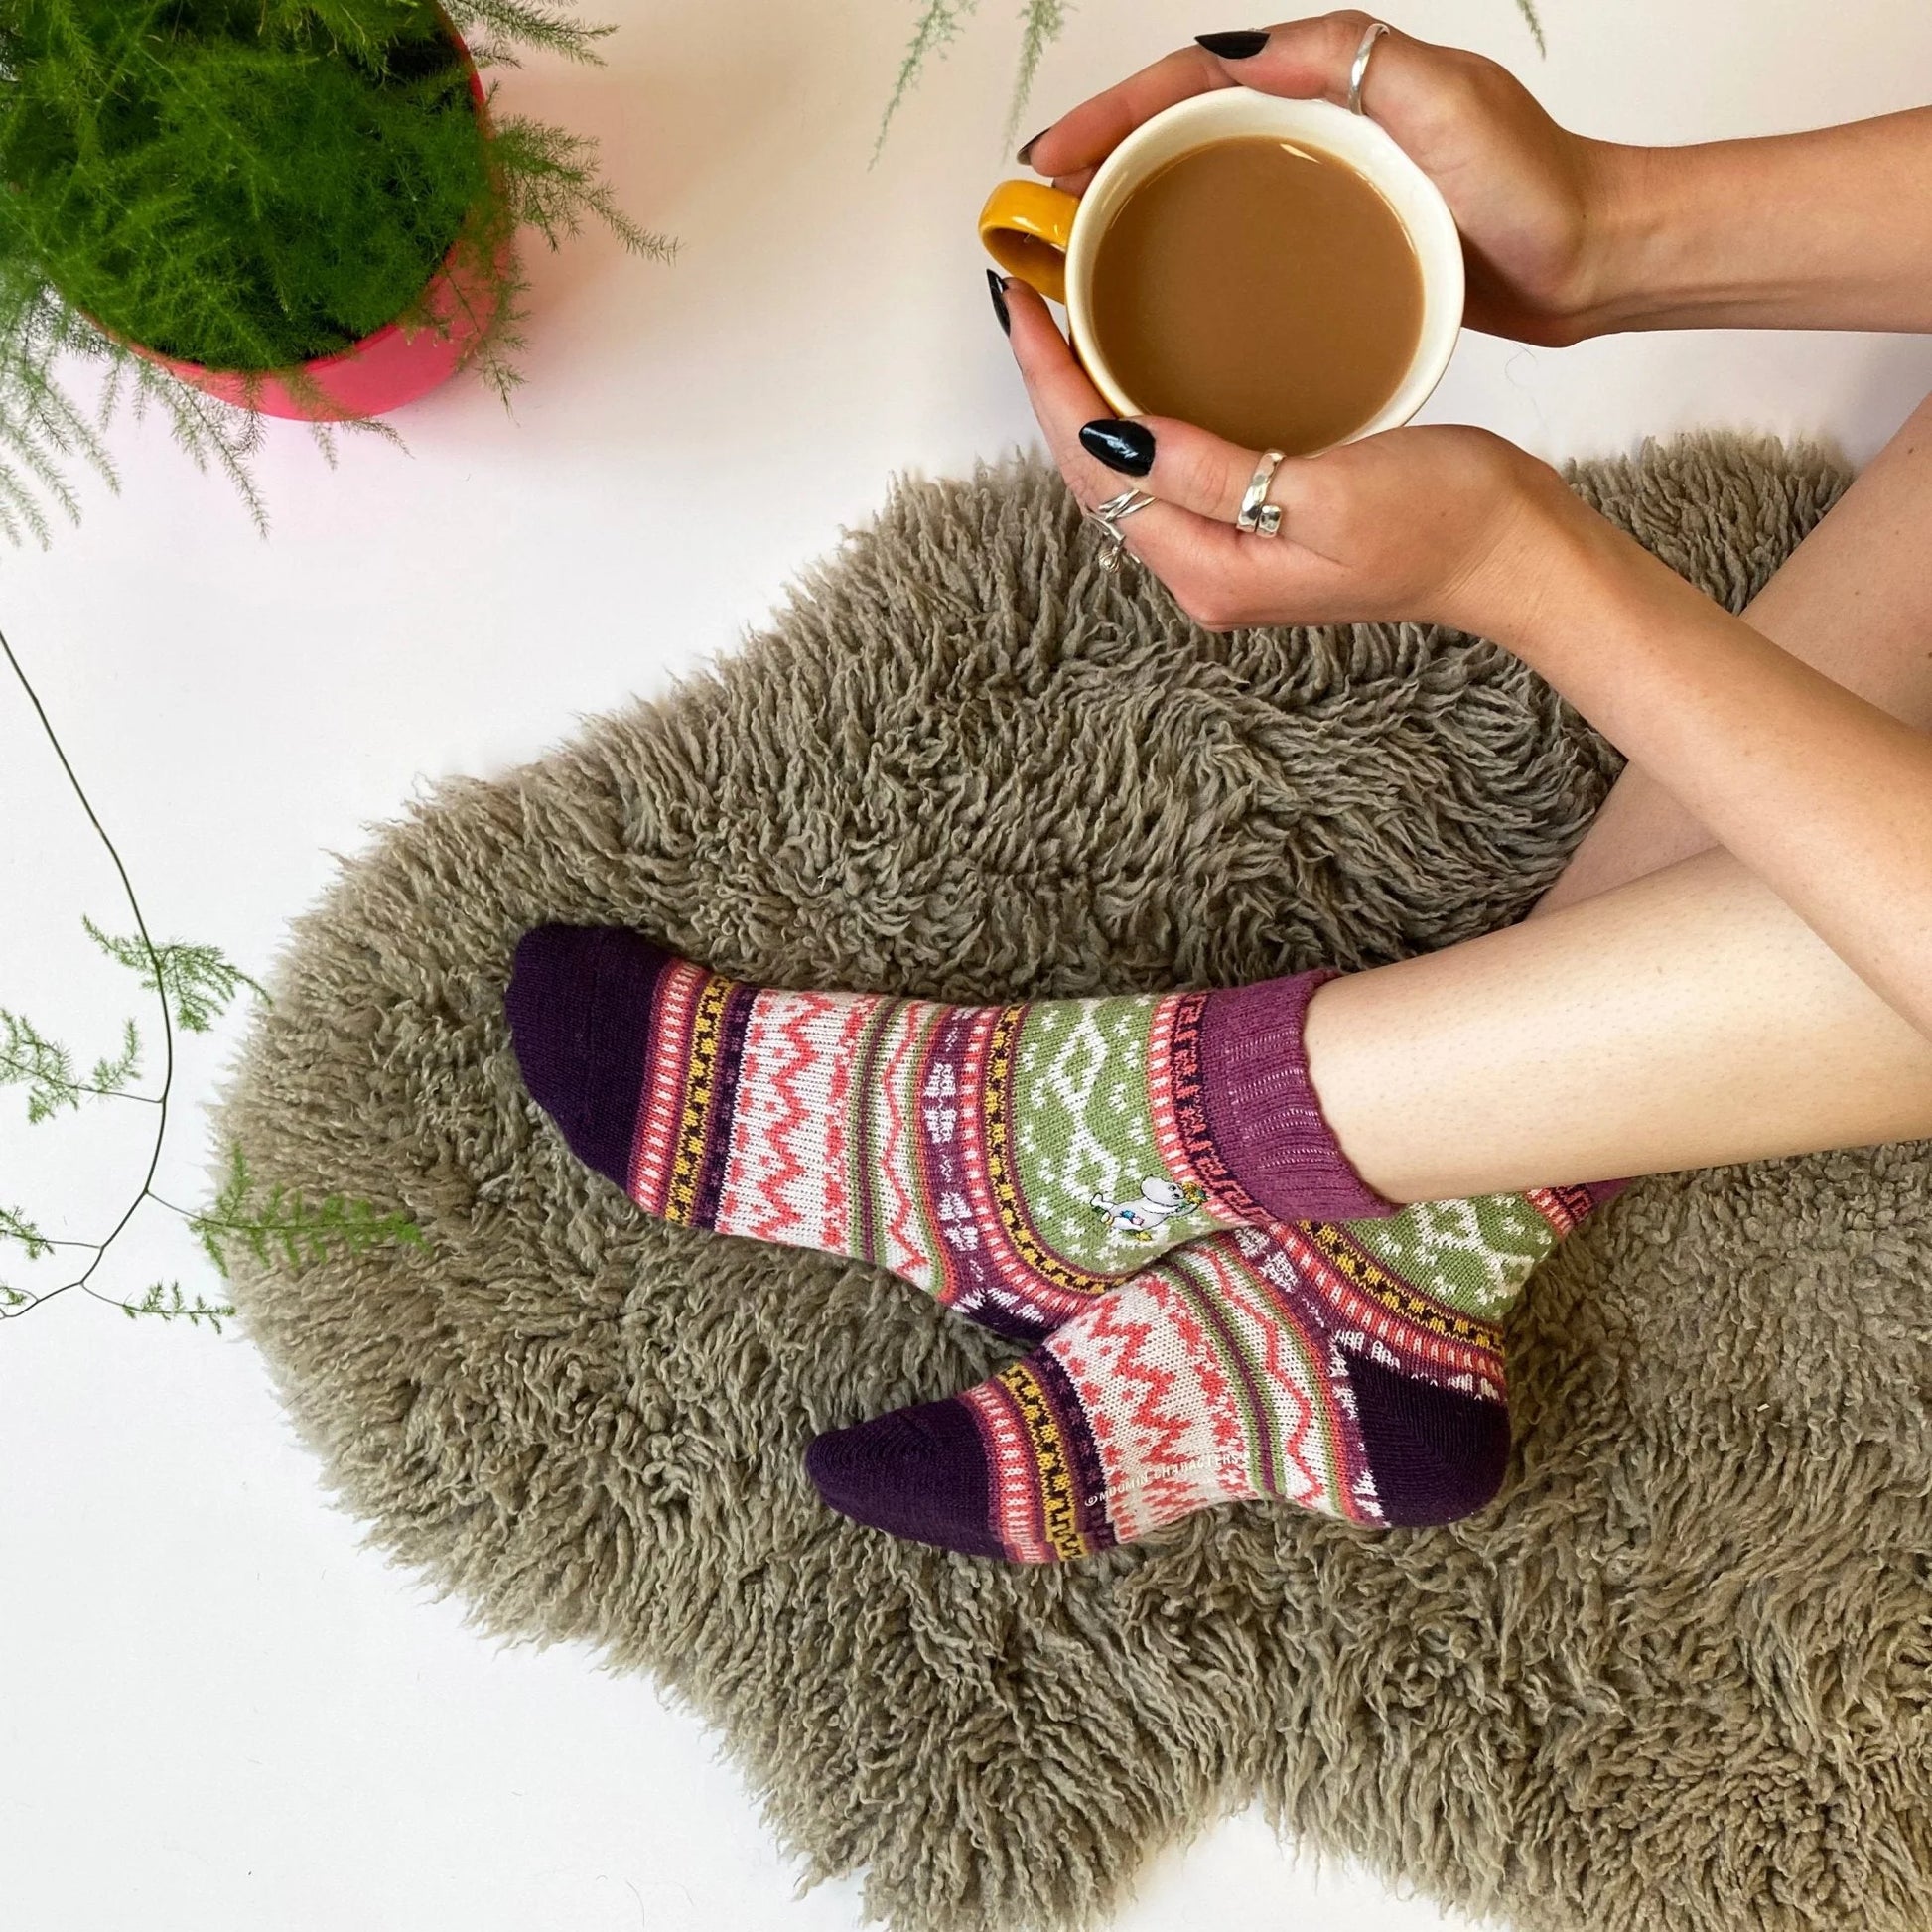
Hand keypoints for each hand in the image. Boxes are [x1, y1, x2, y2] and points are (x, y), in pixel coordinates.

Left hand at [1000, 278, 1570, 632]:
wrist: (1518, 556)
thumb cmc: (1449, 522)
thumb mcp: (1329, 493)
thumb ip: (1214, 473)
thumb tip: (1114, 440)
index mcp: (1212, 570)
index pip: (1095, 472)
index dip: (1050, 388)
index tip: (1023, 308)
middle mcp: (1205, 574)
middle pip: (1095, 478)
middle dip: (1052, 391)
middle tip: (1026, 300)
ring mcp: (1229, 557)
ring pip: (1126, 476)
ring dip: (1087, 403)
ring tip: (1059, 325)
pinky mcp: (1255, 532)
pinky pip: (1168, 472)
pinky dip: (1135, 418)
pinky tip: (1131, 372)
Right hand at [1023, 11, 1621, 345]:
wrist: (1599, 257)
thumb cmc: (1538, 186)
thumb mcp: (1443, 102)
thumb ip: (1347, 60)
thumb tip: (1232, 52)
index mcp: (1329, 77)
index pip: (1190, 82)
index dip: (1109, 117)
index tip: (1048, 164)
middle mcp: (1319, 121)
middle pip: (1178, 131)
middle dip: (1097, 165)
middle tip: (1035, 218)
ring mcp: (1325, 184)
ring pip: (1199, 188)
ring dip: (1128, 216)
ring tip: (1071, 263)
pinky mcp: (1338, 242)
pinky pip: (1239, 241)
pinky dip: (1185, 262)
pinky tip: (1157, 306)